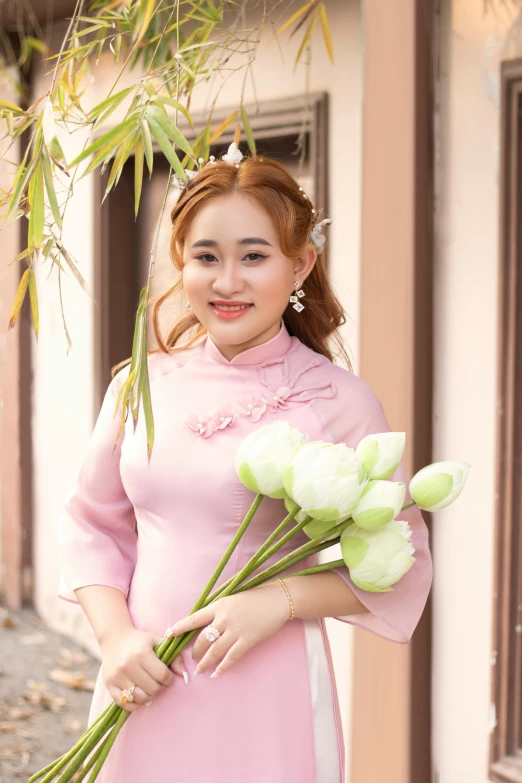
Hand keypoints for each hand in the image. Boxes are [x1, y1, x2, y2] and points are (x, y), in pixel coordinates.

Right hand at [100, 628, 186, 711]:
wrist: (114, 639)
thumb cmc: (140, 641)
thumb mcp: (158, 642)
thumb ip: (174, 657)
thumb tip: (185, 675)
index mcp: (142, 653)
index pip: (162, 675)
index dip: (169, 678)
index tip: (167, 675)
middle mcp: (128, 665)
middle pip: (152, 689)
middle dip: (160, 688)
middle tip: (158, 682)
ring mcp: (117, 676)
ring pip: (140, 698)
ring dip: (149, 697)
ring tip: (150, 689)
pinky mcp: (109, 685)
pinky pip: (125, 704)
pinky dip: (135, 704)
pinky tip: (139, 695)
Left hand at [165, 582, 291, 678]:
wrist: (276, 600)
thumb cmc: (255, 597)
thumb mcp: (232, 599)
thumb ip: (219, 610)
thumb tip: (206, 622)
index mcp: (219, 606)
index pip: (194, 619)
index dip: (180, 627)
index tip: (168, 634)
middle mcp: (224, 618)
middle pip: (202, 639)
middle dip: (195, 651)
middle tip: (192, 658)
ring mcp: (236, 630)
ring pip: (214, 651)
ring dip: (205, 662)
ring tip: (200, 670)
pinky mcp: (247, 640)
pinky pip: (231, 657)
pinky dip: (223, 667)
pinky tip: (217, 673)